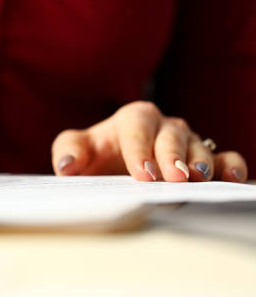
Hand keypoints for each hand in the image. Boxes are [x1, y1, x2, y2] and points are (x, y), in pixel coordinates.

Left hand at [51, 101, 247, 181]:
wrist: (112, 166)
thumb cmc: (96, 156)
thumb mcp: (76, 150)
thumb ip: (68, 151)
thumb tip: (66, 165)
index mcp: (133, 119)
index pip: (136, 129)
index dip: (139, 150)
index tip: (142, 173)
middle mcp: (163, 126)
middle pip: (170, 136)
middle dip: (171, 156)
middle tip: (173, 177)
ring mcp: (186, 142)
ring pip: (197, 146)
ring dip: (199, 161)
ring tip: (198, 177)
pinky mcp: (203, 159)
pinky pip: (223, 157)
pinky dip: (229, 165)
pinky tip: (231, 177)